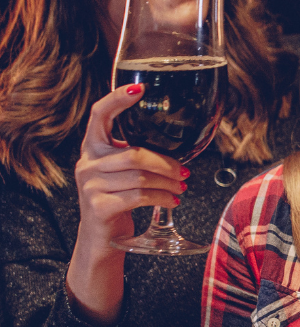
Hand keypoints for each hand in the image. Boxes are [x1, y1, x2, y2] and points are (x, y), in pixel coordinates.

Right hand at [66, 84, 188, 326]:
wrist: (102, 238)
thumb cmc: (119, 198)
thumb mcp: (123, 172)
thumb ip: (139, 154)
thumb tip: (180, 149)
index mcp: (93, 147)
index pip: (100, 115)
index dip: (118, 99)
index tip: (139, 88)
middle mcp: (87, 162)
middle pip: (134, 153)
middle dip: (167, 163)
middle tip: (185, 172)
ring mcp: (89, 185)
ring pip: (140, 177)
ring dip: (168, 184)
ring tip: (181, 188)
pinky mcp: (98, 206)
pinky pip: (139, 196)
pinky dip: (162, 198)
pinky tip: (172, 201)